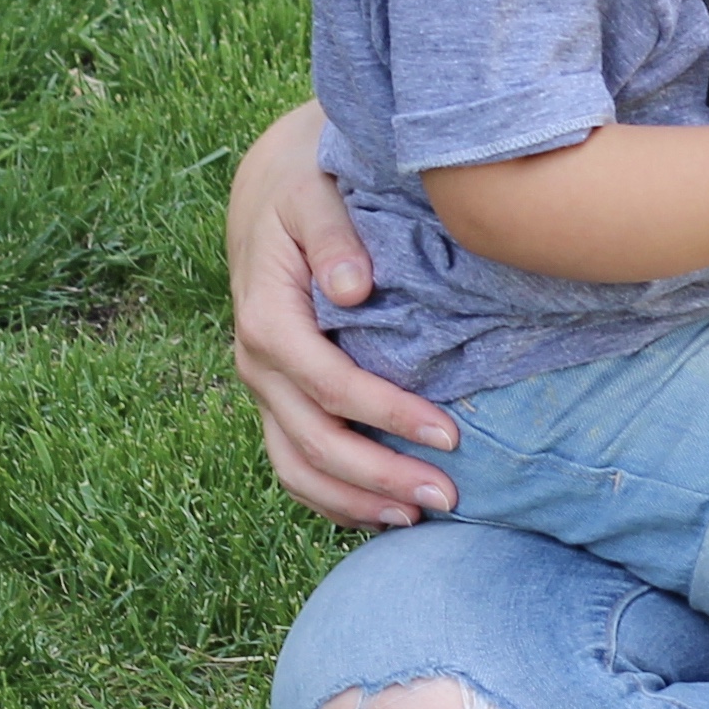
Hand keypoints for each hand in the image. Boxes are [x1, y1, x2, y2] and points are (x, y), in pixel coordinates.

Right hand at [227, 102, 461, 530]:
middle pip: (315, 441)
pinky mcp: (277, 400)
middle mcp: (258, 364)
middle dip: (381, 476)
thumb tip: (354, 288)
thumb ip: (335, 236)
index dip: (388, 415)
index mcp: (268, 318)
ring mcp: (264, 389)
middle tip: (449, 496)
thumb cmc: (306, 191)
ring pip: (297, 466)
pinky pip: (295, 463)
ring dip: (355, 500)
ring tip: (417, 517)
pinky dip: (333, 498)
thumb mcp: (315, 196)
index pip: (331, 385)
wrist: (271, 196)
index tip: (451, 435)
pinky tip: (382, 513)